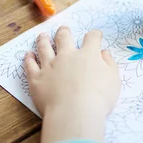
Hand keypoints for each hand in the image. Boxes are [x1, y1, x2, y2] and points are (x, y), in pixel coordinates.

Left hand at [25, 27, 120, 142]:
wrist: (75, 113)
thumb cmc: (99, 99)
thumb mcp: (113, 81)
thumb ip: (109, 64)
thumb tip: (104, 52)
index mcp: (88, 55)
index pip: (92, 39)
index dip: (94, 35)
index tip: (95, 35)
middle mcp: (67, 56)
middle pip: (64, 37)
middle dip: (64, 32)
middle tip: (64, 29)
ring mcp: (49, 66)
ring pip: (44, 47)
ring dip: (43, 40)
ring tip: (43, 36)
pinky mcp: (37, 78)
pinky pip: (30, 65)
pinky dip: (29, 58)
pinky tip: (28, 55)